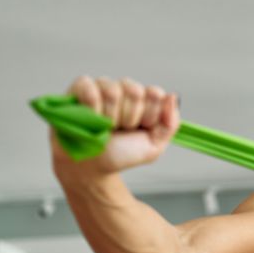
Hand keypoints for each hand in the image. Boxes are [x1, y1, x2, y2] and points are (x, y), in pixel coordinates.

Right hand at [50, 75, 179, 176]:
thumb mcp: (154, 146)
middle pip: (135, 91)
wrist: (92, 166)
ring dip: (109, 117)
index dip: (148, 115)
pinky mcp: (81, 87)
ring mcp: (103, 86)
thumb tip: (172, 97)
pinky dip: (91, 107)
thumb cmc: (121, 155)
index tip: (141, 128)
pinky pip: (89, 88)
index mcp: (145, 101)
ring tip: (104, 127)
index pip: (155, 93)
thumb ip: (170, 123)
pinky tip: (90, 118)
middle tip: (121, 130)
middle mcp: (125, 89)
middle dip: (129, 118)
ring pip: (113, 91)